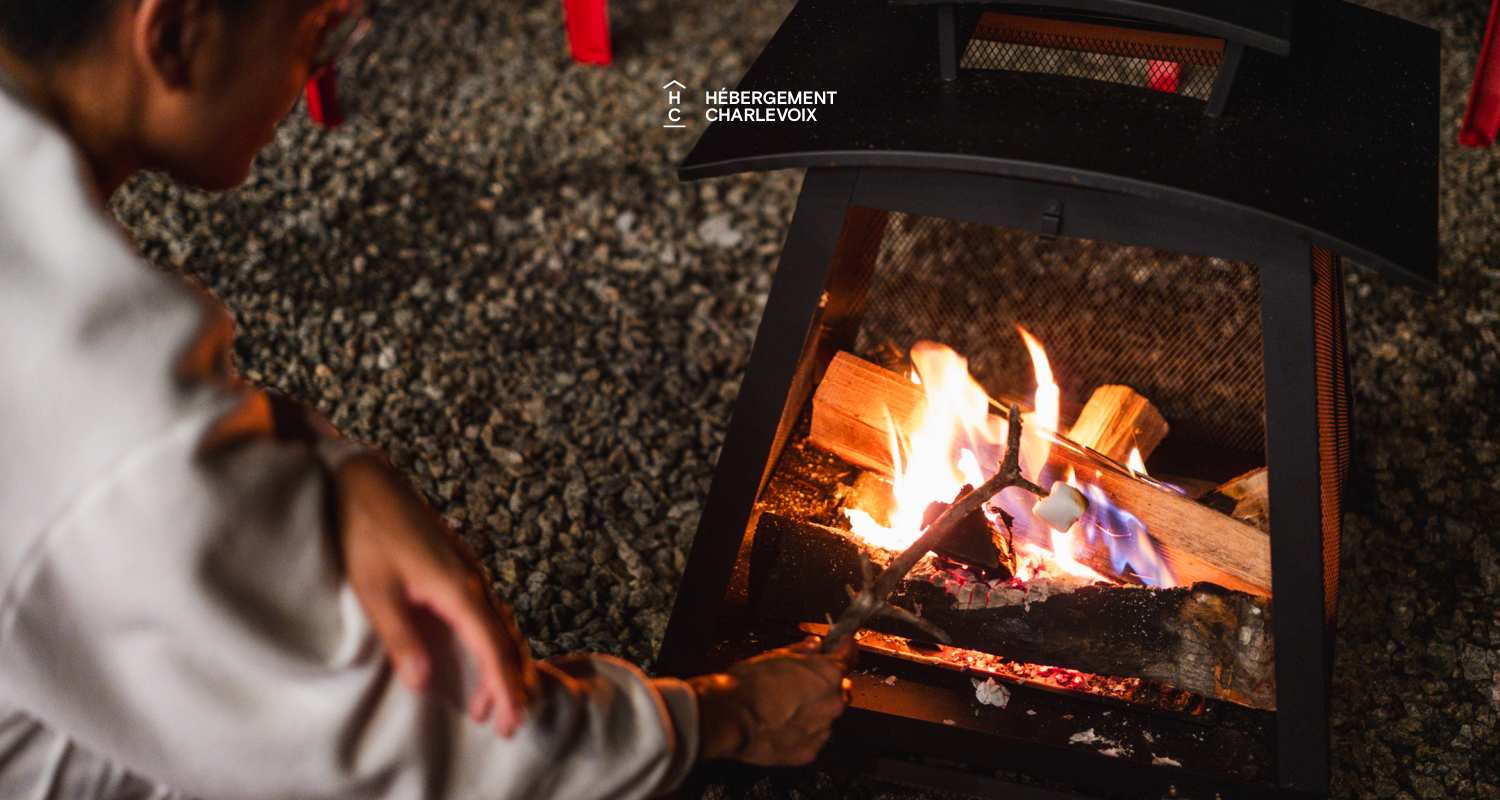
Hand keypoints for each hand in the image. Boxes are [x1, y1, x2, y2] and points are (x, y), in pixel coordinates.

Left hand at [335, 452, 537, 735]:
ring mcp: (469, 573)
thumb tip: (424, 683)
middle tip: (505, 726)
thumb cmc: (366, 533)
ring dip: (500, 668)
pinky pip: (489, 615)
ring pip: (500, 628)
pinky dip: (491, 644)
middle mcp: (473, 581)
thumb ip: (402, 637)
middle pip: (506, 641)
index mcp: (457, 589)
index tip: (508, 721)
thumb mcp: (375, 590)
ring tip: (488, 705)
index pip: (492, 648)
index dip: (502, 688)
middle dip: (509, 686)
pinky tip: (480, 657)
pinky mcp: (459, 568)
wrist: (368, 481)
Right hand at [690, 637, 855, 765]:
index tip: (843, 645)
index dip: (845, 648)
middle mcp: (833, 702)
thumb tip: (814, 645)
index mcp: (828, 674)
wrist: (732, 719)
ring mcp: (823, 728)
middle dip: (829, 683)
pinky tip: (784, 724)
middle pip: (842, 688)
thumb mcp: (775, 656)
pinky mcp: (811, 750)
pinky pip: (815, 736)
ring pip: (828, 714)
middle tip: (805, 680)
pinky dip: (804, 729)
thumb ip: (802, 650)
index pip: (848, 656)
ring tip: (788, 705)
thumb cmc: (750, 685)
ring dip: (816, 708)